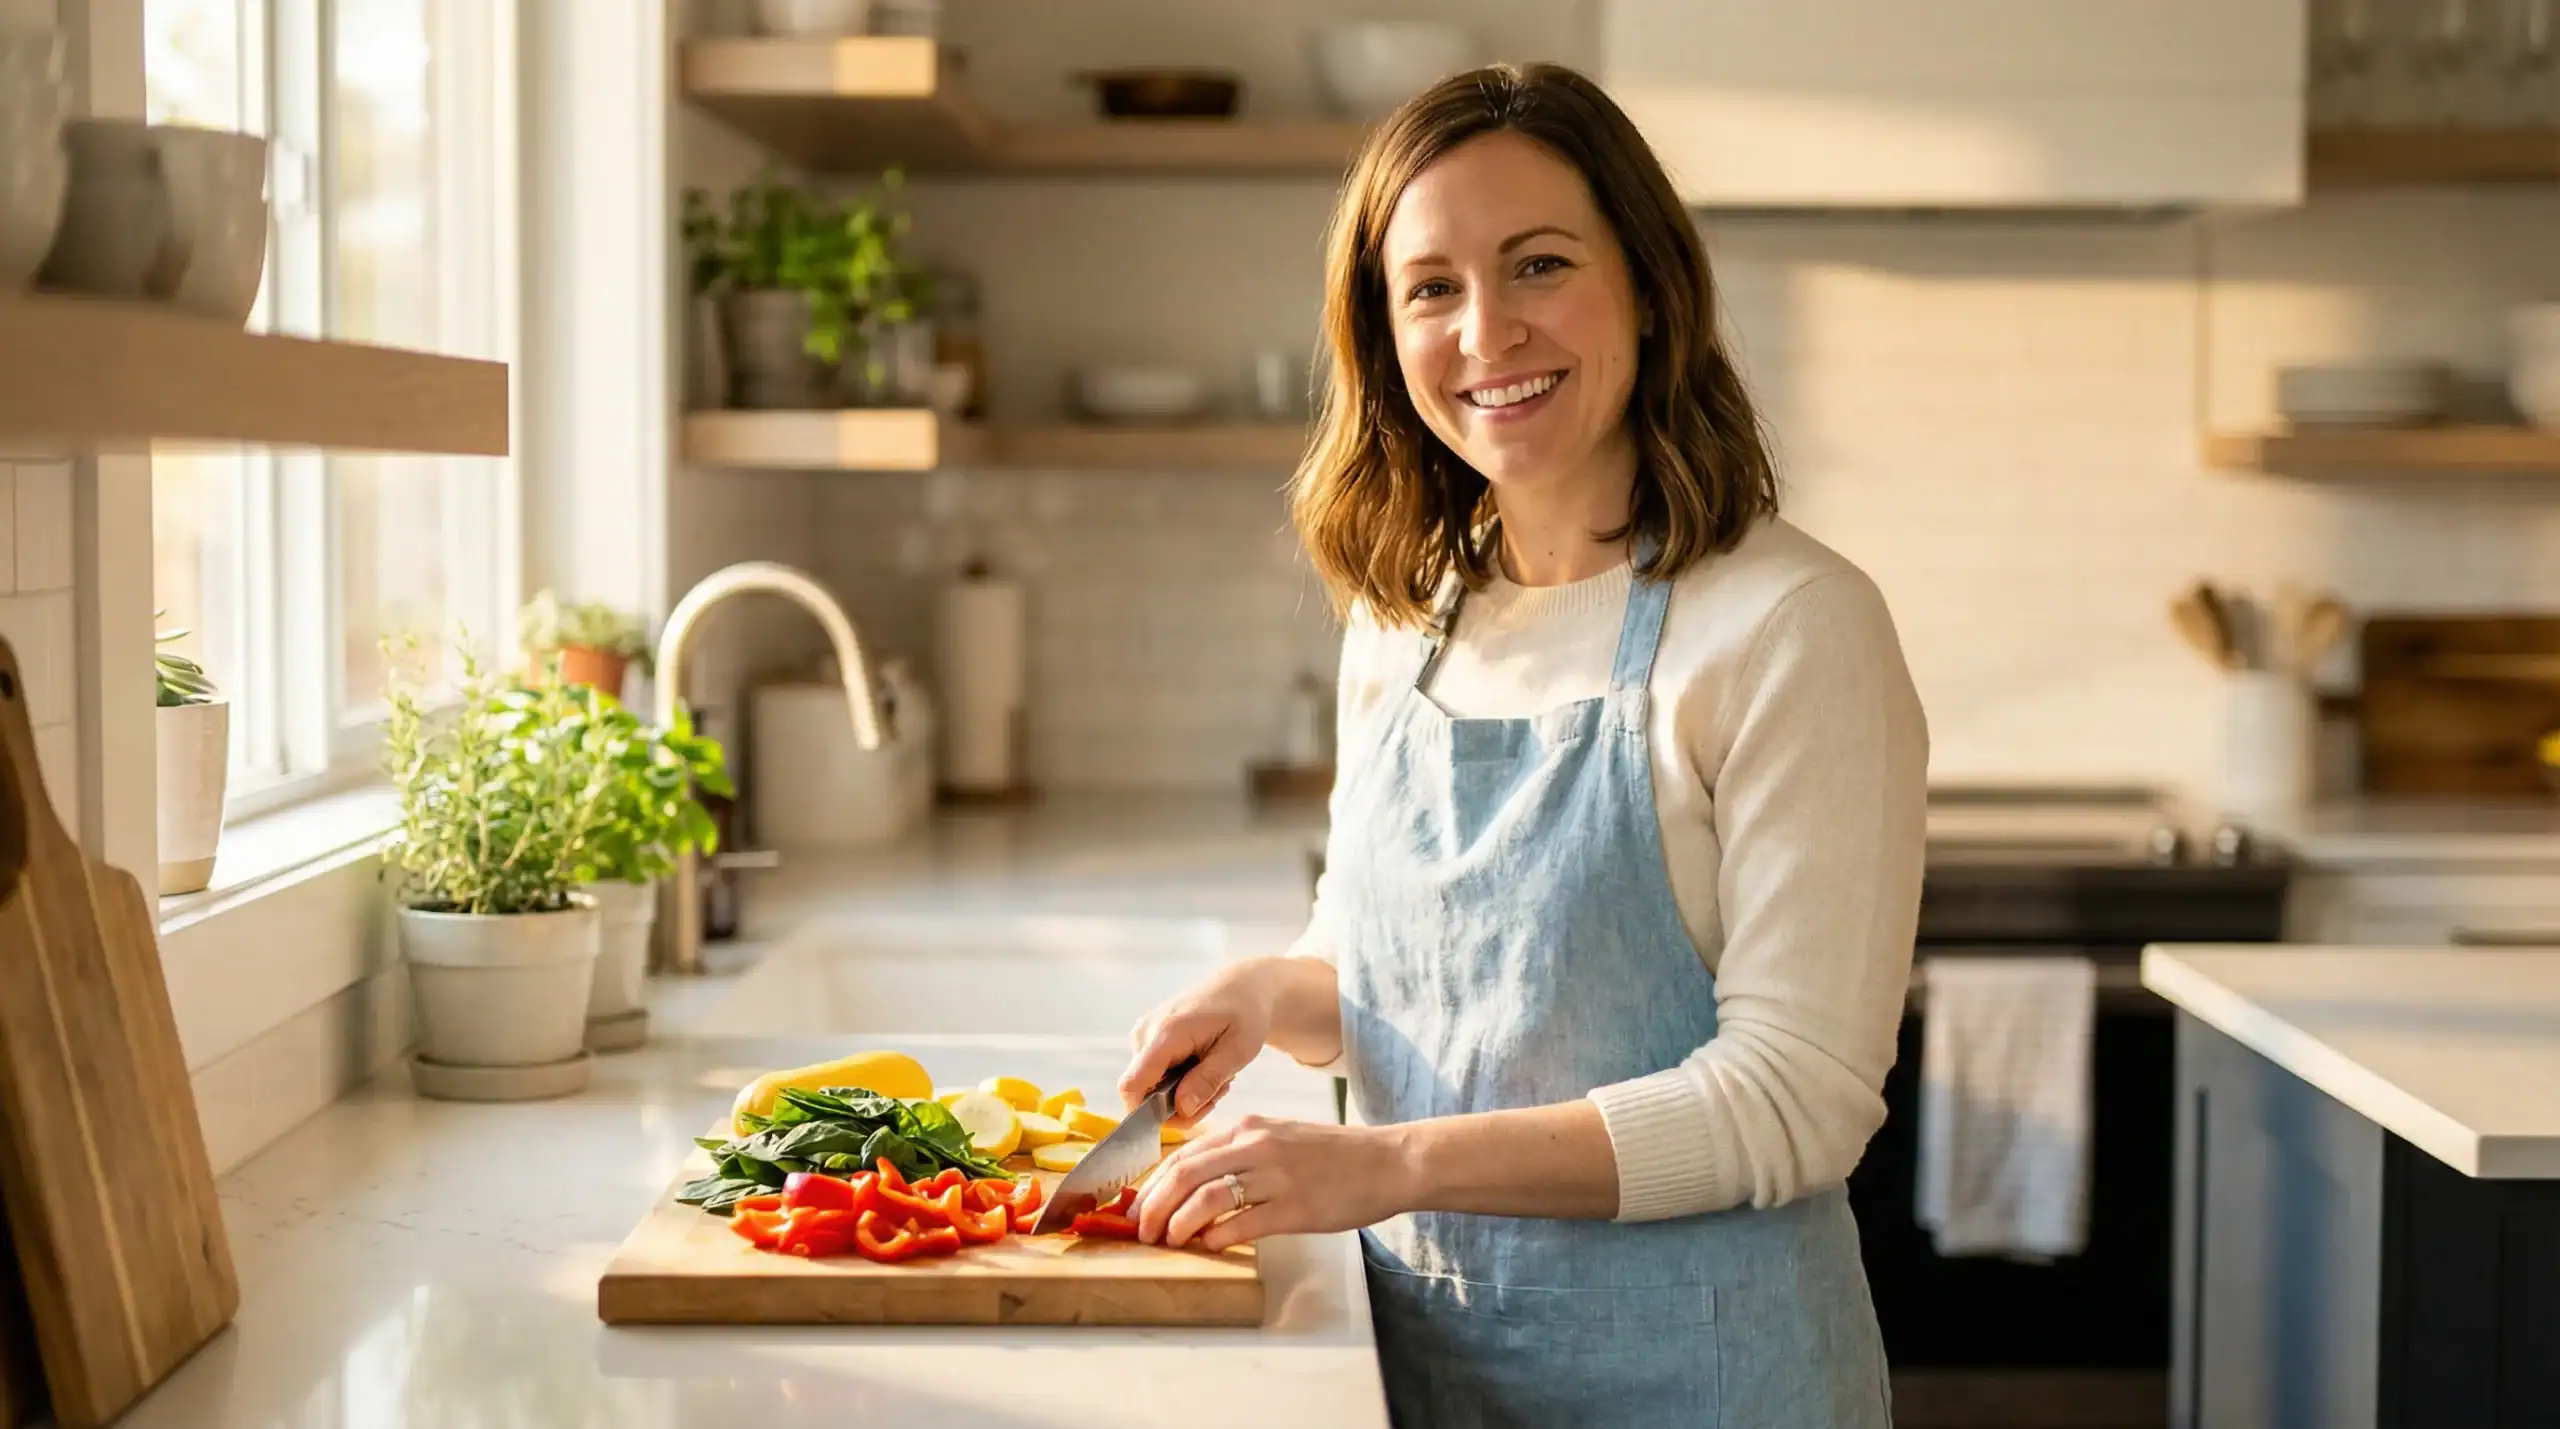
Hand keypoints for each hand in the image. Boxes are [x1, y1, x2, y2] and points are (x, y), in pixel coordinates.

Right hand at [1120, 960, 1282, 1126]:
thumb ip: (1208, 1079)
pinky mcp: (1147, 1038)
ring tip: (1216, 1075)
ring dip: (1184, 1094)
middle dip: (1181, 1105)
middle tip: (1218, 1090)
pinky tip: (1204, 1067)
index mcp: (1166, 1033)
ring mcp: (1143, 1034)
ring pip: (1150, 1088)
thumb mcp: (1239, 1050)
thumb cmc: (1245, 1014)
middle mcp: (1145, 1033)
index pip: (1132, 1085)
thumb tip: (1182, 1109)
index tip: (1186, 1115)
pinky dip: (1179, 1082)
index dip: (1146, 1114)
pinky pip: (1154, 1075)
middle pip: (1144, 1093)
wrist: (1240, 986)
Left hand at [1132, 1114, 1411, 1250]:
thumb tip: (1196, 1182)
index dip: (1153, 1184)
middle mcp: (1257, 1146)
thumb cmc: (1335, 1155)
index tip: (1139, 1207)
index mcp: (1250, 1128)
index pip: (1184, 1154)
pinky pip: (1242, 1224)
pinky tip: (1209, 1246)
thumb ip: (1241, 1152)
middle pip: (1184, 1174)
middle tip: (1142, 1231)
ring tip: (1170, 1242)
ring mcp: (1276, 1177)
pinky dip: (1217, 1238)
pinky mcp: (1295, 1207)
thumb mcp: (1281, 1137)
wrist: (1388, 1161)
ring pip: (1207, 1198)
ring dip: (1179, 1225)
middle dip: (1154, 1206)